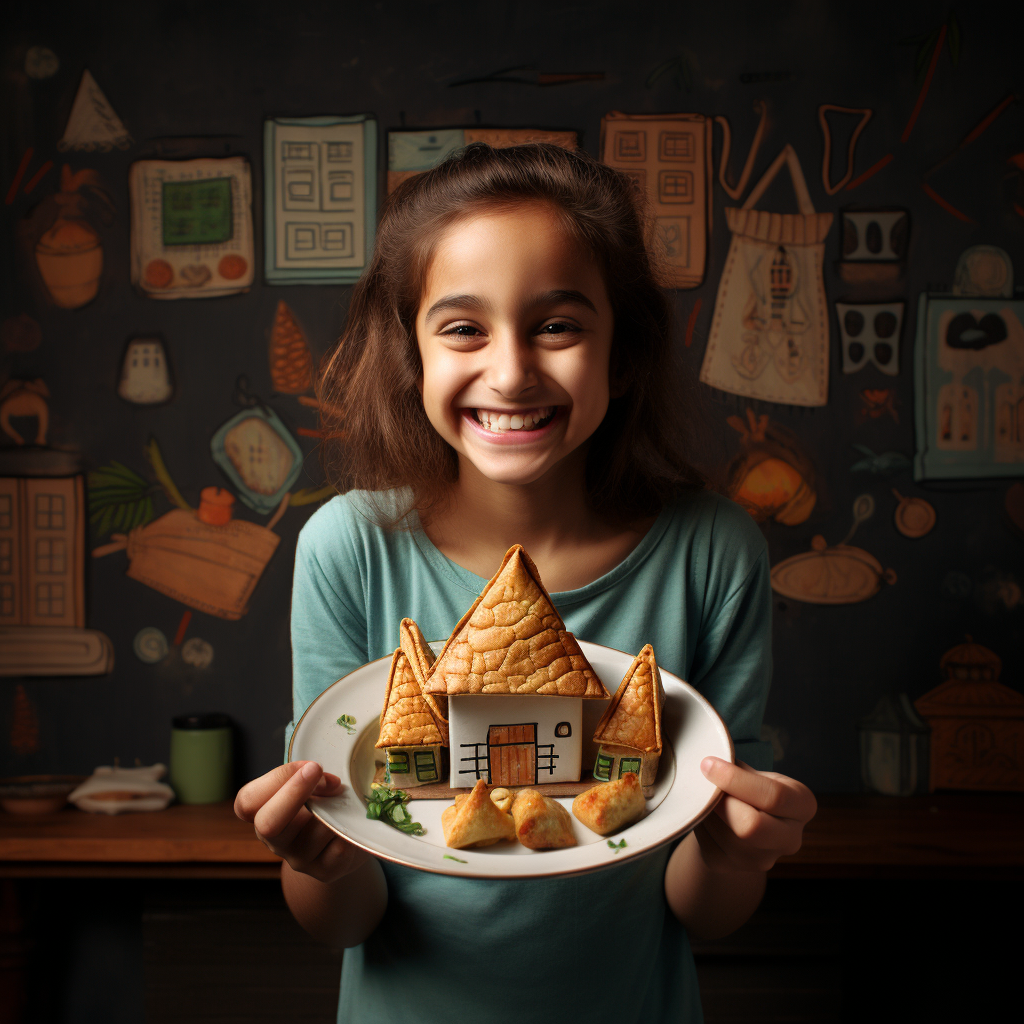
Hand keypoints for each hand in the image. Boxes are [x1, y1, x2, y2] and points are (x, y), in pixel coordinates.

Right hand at [234, 761, 368, 882]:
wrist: (342, 841)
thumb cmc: (322, 802)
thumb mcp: (308, 785)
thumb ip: (308, 777)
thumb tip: (326, 781)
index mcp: (262, 814)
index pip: (246, 802)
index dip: (276, 779)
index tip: (309, 766)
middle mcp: (274, 840)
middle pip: (268, 823)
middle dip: (294, 792)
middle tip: (318, 771)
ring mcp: (298, 859)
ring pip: (314, 831)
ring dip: (333, 808)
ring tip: (342, 800)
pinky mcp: (324, 871)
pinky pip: (338, 847)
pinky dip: (349, 828)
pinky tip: (350, 822)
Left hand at [693, 757, 816, 873]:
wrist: (739, 818)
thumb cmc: (748, 786)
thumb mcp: (754, 771)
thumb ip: (738, 768)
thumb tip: (709, 764)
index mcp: (802, 805)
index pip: (774, 796)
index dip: (735, 779)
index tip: (708, 764)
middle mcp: (791, 838)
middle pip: (752, 827)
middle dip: (722, 803)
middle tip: (704, 783)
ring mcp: (765, 860)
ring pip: (727, 838)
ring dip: (707, 813)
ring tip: (704, 796)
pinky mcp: (735, 868)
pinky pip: (710, 848)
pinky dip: (700, 827)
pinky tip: (703, 814)